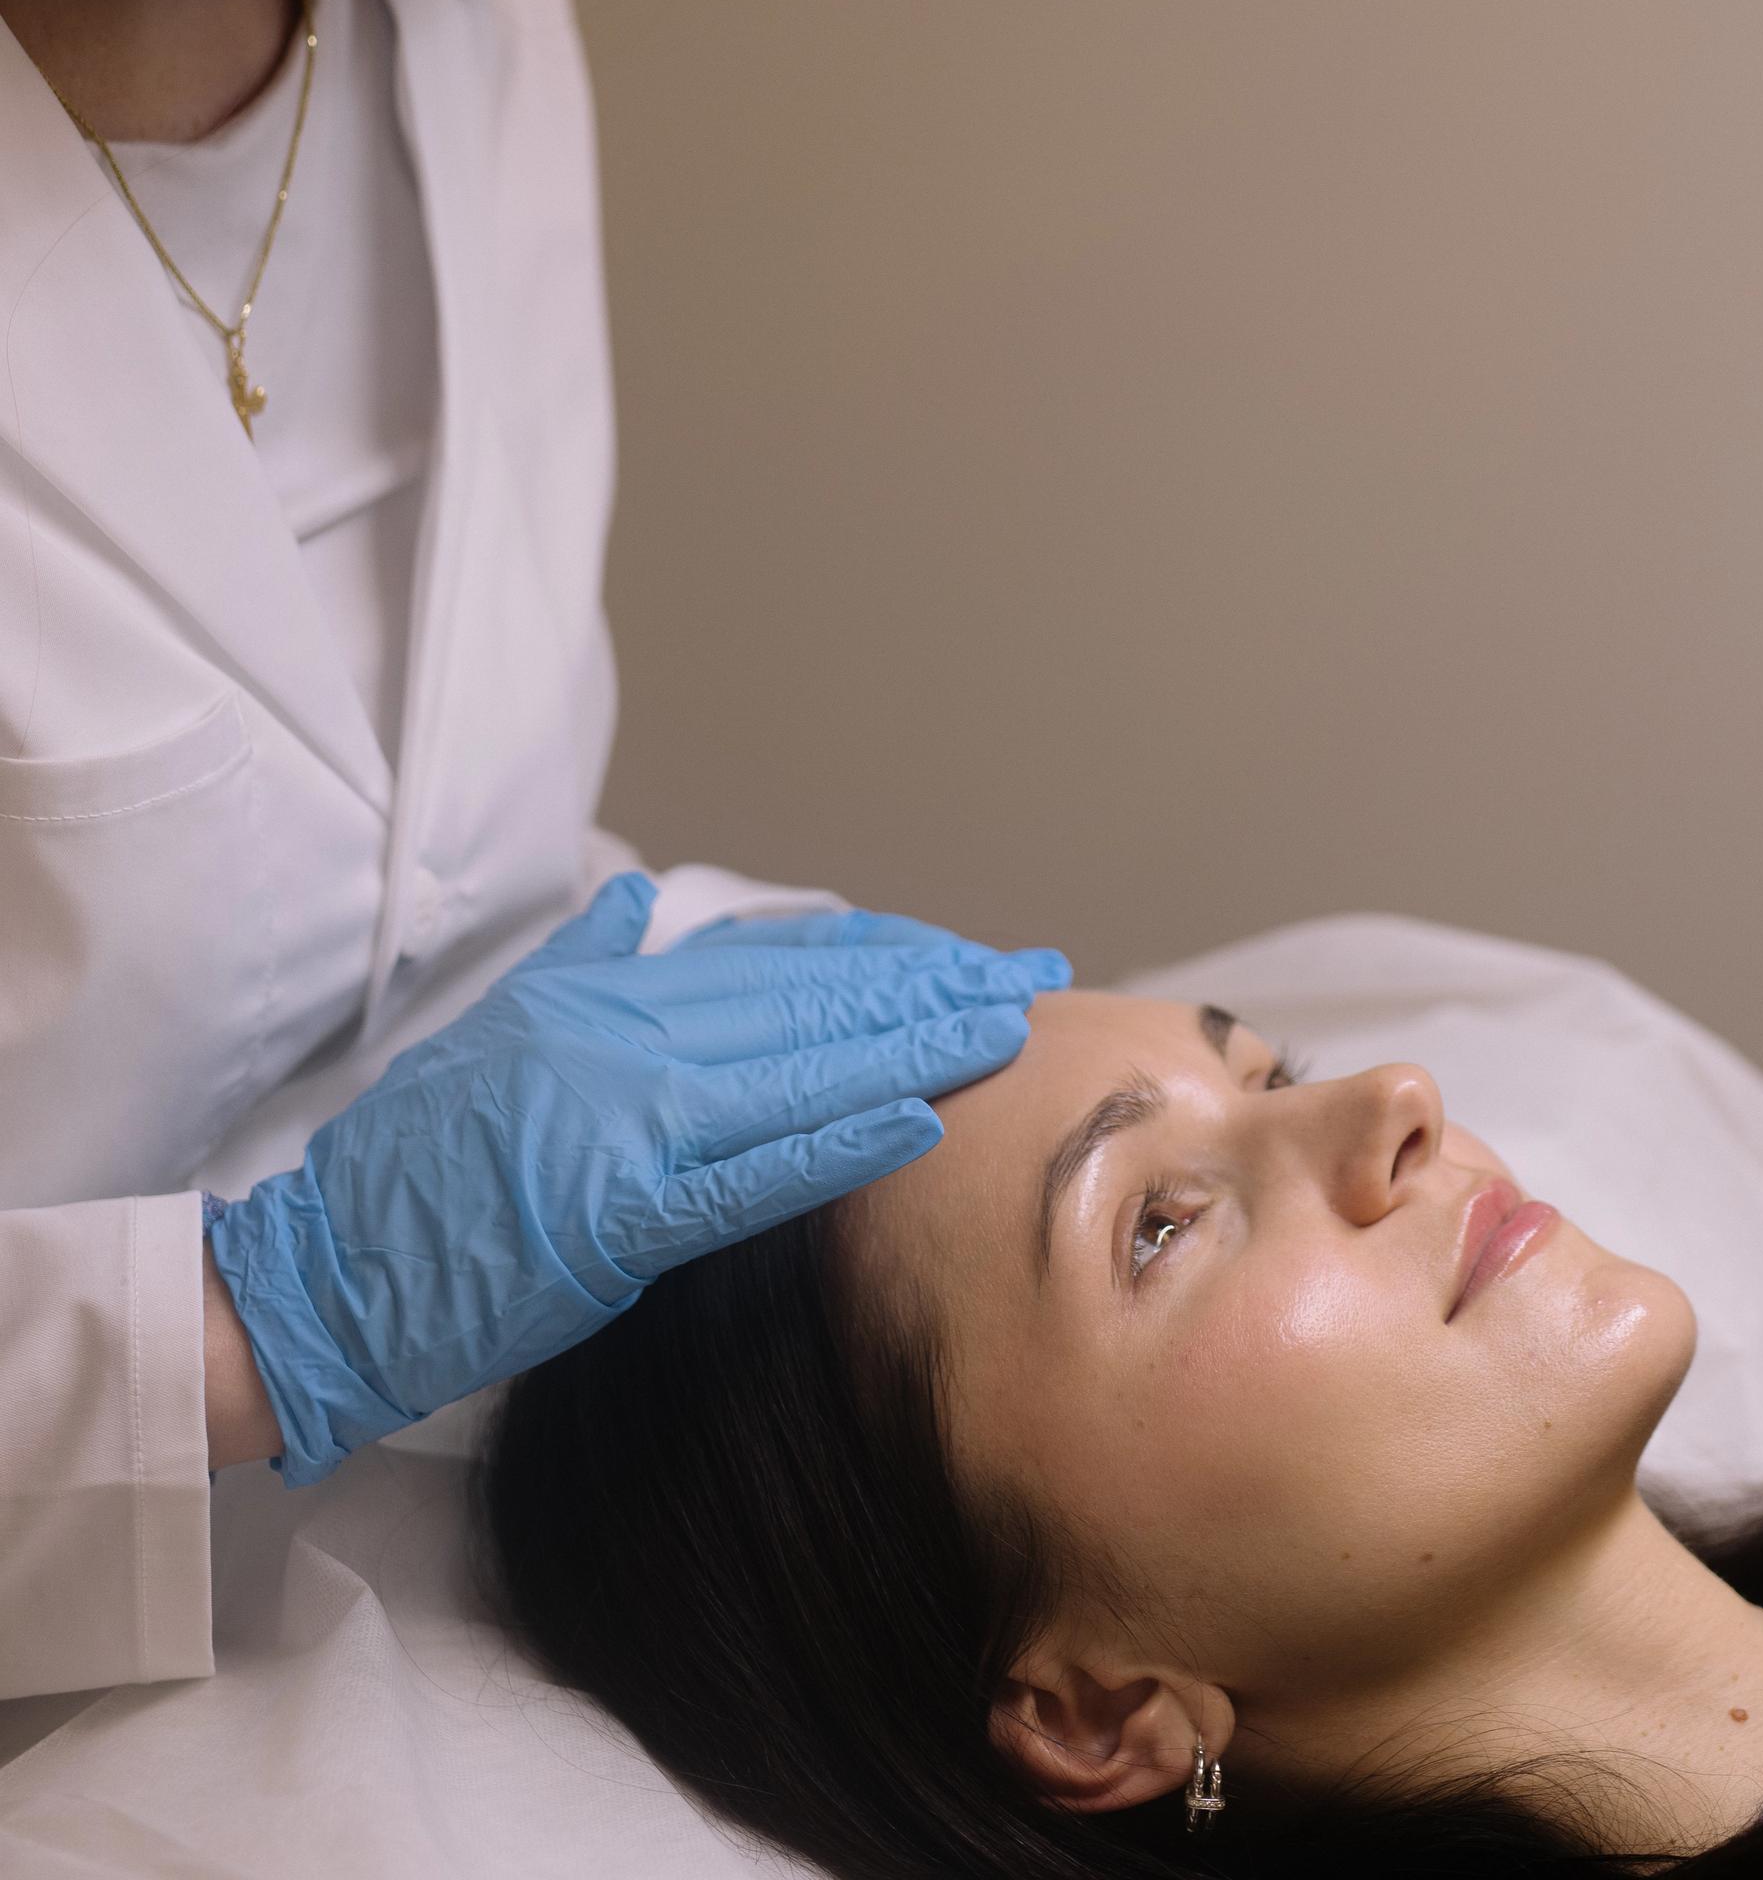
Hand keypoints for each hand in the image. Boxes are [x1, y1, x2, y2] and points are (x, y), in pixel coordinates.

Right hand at [207, 873, 1066, 1483]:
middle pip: (814, 1000)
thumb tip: (639, 900)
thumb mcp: (503, 1022)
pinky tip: (918, 1121)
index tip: (965, 950)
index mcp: (613, 993)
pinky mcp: (620, 1215)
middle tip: (1027, 974)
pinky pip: (749, 1172)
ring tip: (1007, 1027)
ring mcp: (628, 1122)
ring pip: (801, 1069)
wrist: (326, 1271)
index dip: (885, 951)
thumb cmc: (421, 1162)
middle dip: (931, 984)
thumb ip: (586, 957)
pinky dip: (837, 1143)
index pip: (780, 959)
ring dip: (916, 1045)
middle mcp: (631, 1038)